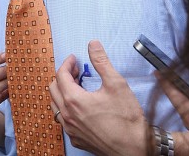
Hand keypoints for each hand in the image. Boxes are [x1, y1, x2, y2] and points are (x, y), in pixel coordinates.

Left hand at [49, 40, 149, 155]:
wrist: (135, 149)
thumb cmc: (127, 119)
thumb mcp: (116, 84)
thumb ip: (101, 62)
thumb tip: (92, 44)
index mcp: (74, 100)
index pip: (61, 75)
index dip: (67, 63)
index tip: (75, 58)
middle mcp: (68, 116)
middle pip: (53, 89)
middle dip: (63, 76)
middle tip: (76, 71)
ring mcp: (70, 129)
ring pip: (56, 105)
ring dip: (62, 92)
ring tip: (77, 86)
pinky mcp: (76, 139)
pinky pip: (63, 120)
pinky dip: (67, 108)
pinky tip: (80, 106)